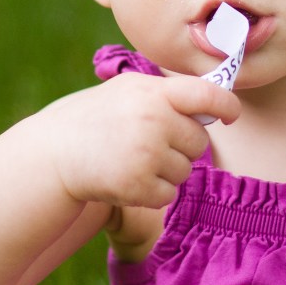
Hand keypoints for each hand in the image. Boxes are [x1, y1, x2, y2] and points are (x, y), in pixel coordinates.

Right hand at [44, 72, 240, 210]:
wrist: (54, 152)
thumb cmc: (98, 118)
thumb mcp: (130, 90)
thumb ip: (171, 94)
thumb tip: (215, 105)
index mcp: (154, 92)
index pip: (207, 95)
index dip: (227, 106)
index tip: (231, 116)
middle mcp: (154, 120)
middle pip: (199, 141)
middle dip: (182, 146)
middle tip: (149, 143)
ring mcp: (146, 153)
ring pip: (186, 170)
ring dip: (167, 171)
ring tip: (133, 159)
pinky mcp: (137, 185)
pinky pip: (169, 194)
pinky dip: (153, 192)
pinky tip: (128, 178)